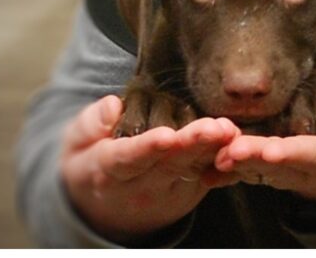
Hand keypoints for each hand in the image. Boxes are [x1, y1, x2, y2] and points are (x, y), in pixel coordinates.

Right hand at [60, 95, 239, 241]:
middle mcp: (141, 185)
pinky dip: (225, 162)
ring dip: (213, 150)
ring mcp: (168, 190)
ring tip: (229, 131)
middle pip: (169, 163)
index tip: (166, 136)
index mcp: (108, 171)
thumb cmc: (90, 163)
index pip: (128, 159)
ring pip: (192, 168)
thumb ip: (90, 124)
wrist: (104, 209)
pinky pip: (209, 175)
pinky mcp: (189, 189)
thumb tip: (113, 105)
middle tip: (215, 128)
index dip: (148, 148)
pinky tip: (240, 145)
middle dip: (193, 144)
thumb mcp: (75, 144)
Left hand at [213, 97, 315, 207]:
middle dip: (253, 157)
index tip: (273, 150)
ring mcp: (281, 169)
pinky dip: (226, 172)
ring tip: (215, 155)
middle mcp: (300, 167)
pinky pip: (245, 170)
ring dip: (235, 162)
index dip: (292, 152)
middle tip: (232, 151)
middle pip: (275, 163)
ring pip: (255, 167)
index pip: (310, 154)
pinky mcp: (266, 166)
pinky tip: (205, 171)